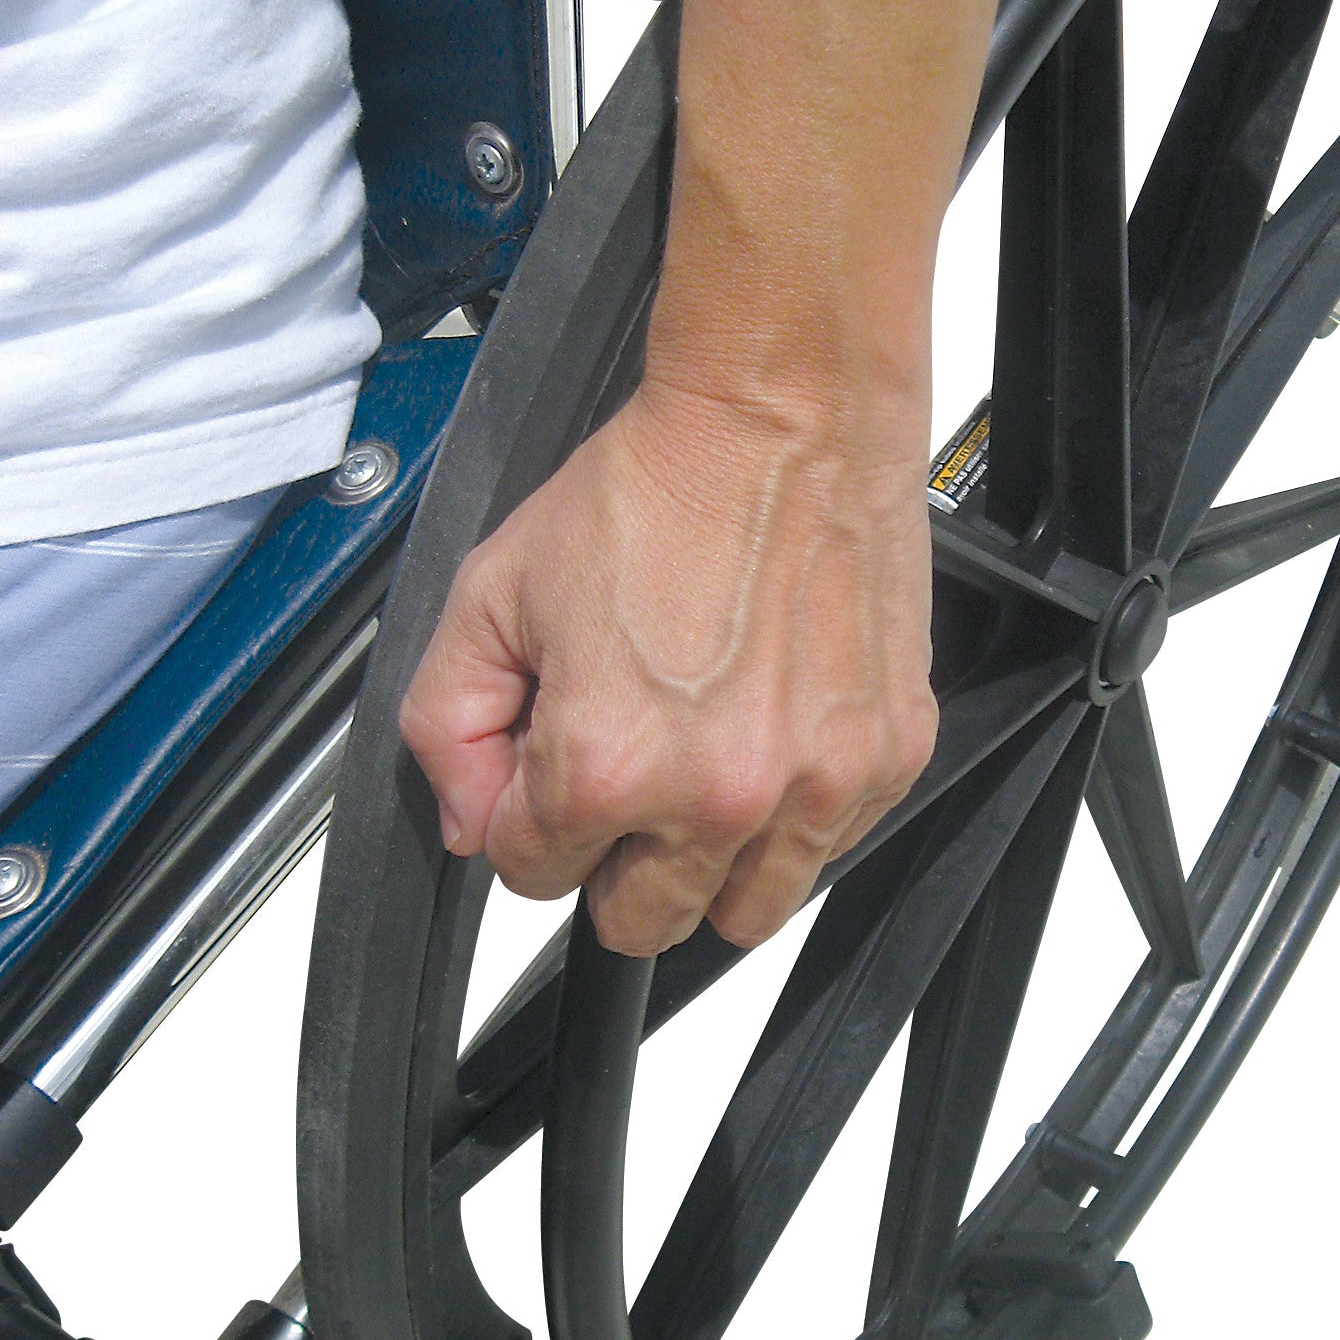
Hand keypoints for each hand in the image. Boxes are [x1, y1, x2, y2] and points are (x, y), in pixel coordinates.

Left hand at [398, 374, 939, 955]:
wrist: (783, 418)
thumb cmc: (656, 488)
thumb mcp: (490, 592)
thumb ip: (448, 729)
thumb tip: (472, 821)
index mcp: (607, 766)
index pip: (533, 877)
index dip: (527, 819)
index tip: (551, 762)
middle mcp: (720, 794)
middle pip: (640, 921)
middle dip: (615, 859)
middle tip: (626, 772)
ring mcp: (818, 784)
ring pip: (745, 911)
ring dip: (710, 861)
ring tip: (703, 766)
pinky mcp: (890, 756)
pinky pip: (832, 846)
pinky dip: (796, 814)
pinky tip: (772, 727)